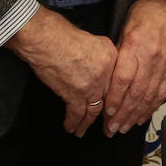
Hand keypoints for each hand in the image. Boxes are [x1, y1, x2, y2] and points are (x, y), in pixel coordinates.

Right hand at [5, 7, 116, 136]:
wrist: (48, 40)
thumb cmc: (64, 35)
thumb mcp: (95, 39)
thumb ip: (103, 54)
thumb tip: (102, 64)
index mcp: (111, 58)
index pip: (118, 82)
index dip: (115, 96)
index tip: (114, 105)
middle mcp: (105, 74)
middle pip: (109, 99)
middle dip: (107, 115)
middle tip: (105, 125)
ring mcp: (91, 86)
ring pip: (93, 110)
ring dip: (87, 123)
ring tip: (84, 130)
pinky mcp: (74, 94)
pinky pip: (76, 113)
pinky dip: (73, 122)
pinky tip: (71, 128)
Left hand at [102, 0, 165, 136]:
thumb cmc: (143, 15)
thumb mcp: (122, 29)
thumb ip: (116, 55)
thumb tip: (105, 79)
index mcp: (135, 45)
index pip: (124, 78)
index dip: (116, 98)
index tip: (107, 112)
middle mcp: (150, 56)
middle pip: (136, 92)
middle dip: (123, 114)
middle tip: (112, 129)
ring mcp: (164, 63)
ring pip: (149, 96)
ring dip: (136, 115)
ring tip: (124, 128)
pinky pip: (162, 92)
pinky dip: (152, 107)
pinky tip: (142, 117)